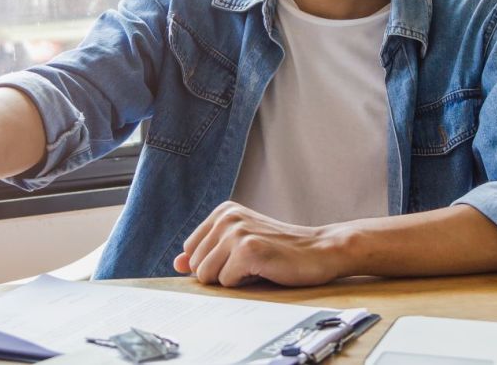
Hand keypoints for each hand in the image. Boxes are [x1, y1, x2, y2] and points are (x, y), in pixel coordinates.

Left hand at [173, 201, 347, 286]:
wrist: (319, 251)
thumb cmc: (279, 250)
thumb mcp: (239, 244)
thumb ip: (208, 251)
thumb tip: (177, 264)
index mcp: (222, 212)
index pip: (190, 250)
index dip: (211, 264)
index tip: (236, 259)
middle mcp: (227, 217)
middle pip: (197, 264)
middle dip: (219, 273)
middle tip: (249, 264)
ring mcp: (237, 232)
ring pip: (208, 275)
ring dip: (231, 279)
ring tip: (255, 266)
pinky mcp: (248, 250)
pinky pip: (227, 282)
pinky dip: (244, 284)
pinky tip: (263, 270)